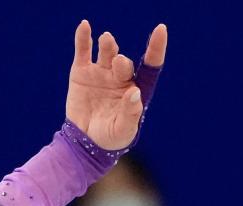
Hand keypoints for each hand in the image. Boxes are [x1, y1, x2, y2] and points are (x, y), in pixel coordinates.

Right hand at [66, 20, 167, 149]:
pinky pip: (83, 51)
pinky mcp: (82, 72)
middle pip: (124, 64)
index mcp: (136, 91)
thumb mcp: (123, 131)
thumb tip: (134, 92)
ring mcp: (101, 73)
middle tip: (117, 62)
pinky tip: (85, 26)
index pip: (150, 67)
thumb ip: (130, 114)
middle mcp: (120, 79)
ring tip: (107, 39)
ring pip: (107, 53)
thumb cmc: (110, 138)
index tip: (161, 30)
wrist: (84, 141)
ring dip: (108, 45)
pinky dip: (83, 38)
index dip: (156, 49)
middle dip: (121, 62)